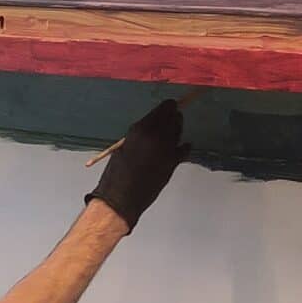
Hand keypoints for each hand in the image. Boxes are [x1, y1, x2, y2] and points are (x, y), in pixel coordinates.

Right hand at [85, 100, 189, 230]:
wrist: (121, 196)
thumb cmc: (117, 173)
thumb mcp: (125, 145)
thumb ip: (140, 134)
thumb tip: (152, 127)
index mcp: (140, 129)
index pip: (162, 109)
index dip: (168, 106)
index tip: (171, 105)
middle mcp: (155, 135)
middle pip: (173, 117)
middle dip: (174, 115)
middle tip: (175, 113)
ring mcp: (166, 148)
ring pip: (179, 131)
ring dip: (178, 128)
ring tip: (177, 125)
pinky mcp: (173, 162)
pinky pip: (184, 149)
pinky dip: (184, 146)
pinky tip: (184, 145)